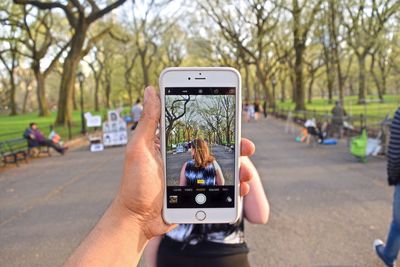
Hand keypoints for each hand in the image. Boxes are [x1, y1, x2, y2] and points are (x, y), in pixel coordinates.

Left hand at [114, 86, 256, 239]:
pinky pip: (220, 188)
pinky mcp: (198, 193)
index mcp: (173, 144)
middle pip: (216, 147)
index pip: (198, 128)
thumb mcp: (139, 149)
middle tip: (246, 145)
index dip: (216, 123)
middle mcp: (185, 158)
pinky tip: (241, 188)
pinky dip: (233, 187)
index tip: (232, 114)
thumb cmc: (135, 184)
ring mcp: (193, 176)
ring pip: (222, 167)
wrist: (138, 220)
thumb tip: (151, 90)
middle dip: (235, 145)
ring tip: (245, 172)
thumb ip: (148, 121)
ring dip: (239, 167)